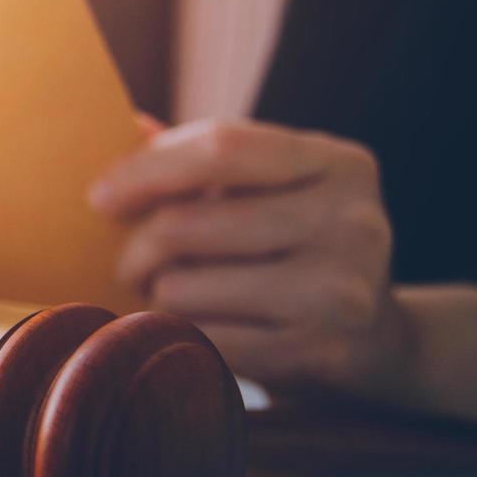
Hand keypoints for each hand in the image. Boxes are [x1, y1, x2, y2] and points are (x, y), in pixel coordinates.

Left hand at [89, 117, 410, 395]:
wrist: (377, 342)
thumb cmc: (297, 252)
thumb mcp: (271, 193)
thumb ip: (204, 161)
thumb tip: (128, 123)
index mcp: (339, 164)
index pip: (222, 147)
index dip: (145, 169)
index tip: (99, 197)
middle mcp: (352, 221)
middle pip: (187, 223)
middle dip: (137, 247)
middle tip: (131, 266)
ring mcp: (342, 290)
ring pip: (183, 287)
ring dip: (157, 296)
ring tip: (172, 298)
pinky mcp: (321, 353)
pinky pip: (202, 340)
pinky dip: (182, 336)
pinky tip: (197, 332)